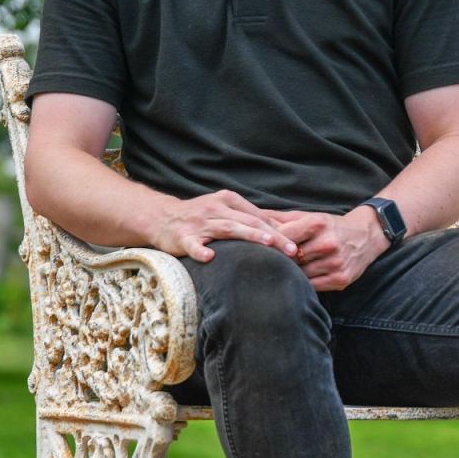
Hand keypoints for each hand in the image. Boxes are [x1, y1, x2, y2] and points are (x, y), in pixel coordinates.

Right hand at [151, 189, 298, 262]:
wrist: (161, 217)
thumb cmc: (201, 217)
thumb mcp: (226, 211)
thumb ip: (250, 219)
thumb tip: (282, 230)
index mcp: (229, 200)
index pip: (259, 216)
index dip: (279, 230)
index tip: (297, 243)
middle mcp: (217, 208)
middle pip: (250, 222)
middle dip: (273, 235)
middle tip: (292, 249)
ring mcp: (200, 222)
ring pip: (228, 228)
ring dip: (249, 236)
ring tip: (267, 243)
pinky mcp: (183, 237)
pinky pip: (193, 244)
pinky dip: (200, 250)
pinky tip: (209, 257)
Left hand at [267, 207, 390, 289]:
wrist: (367, 235)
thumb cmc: (331, 226)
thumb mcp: (309, 216)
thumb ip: (280, 218)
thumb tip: (252, 215)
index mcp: (318, 224)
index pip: (283, 237)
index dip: (270, 244)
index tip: (259, 247)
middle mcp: (328, 243)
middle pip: (290, 258)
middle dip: (279, 260)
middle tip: (264, 263)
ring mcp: (335, 263)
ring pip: (300, 274)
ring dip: (291, 273)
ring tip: (282, 272)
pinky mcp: (341, 279)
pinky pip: (312, 286)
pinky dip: (304, 283)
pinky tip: (299, 279)